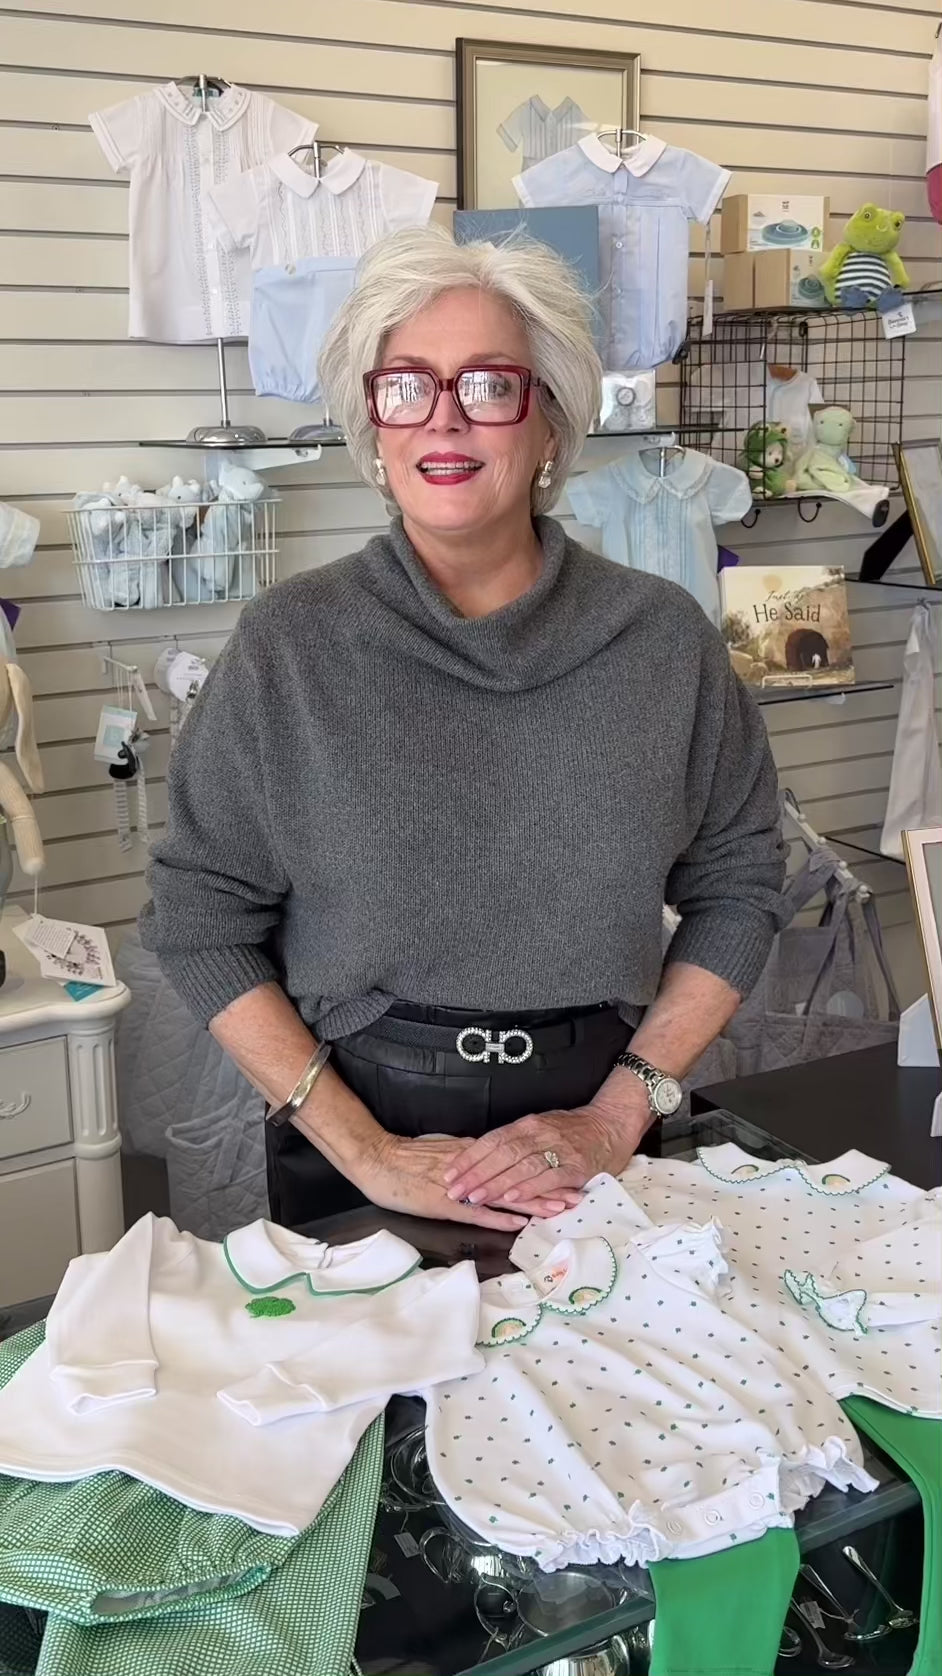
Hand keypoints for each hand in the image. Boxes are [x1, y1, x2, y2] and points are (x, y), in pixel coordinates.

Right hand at [352, 1133, 579, 1232]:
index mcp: (474, 1153)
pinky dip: (499, 1216)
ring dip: (533, 1202)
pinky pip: (478, 1211)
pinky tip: (520, 1222)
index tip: (568, 1175)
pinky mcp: (445, 1203)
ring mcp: (461, 1186)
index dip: (543, 1170)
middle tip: (576, 1194)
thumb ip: (469, 1159)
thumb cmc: (407, 1158)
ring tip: (560, 1208)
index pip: (516, 1162)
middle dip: (548, 1186)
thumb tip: (490, 1165)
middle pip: (517, 1177)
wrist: (378, 1158)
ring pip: (504, 1194)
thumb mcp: (444, 1152)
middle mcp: (474, 1167)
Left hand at [442, 1098, 647, 1212]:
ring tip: (475, 1196)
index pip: (492, 1140)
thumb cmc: (575, 1130)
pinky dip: (527, 1188)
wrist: (612, 1124)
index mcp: (528, 1124)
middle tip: (454, 1190)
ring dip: (495, 1183)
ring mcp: (557, 1150)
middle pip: (501, 1154)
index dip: (469, 1157)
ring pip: (520, 1166)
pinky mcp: (574, 1167)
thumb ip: (518, 1141)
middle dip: (475, 1173)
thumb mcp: (543, 1127)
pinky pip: (547, 1178)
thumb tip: (485, 1157)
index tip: (449, 1172)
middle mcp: (539, 1134)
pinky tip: (511, 1198)